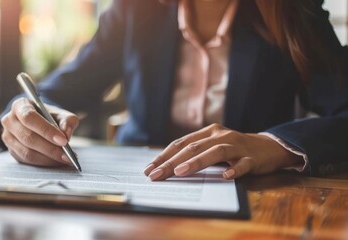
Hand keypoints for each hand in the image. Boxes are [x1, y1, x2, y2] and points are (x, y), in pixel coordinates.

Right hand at [1, 97, 78, 166]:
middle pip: (28, 137)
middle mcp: (9, 121)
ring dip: (48, 158)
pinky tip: (57, 161)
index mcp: (20, 106)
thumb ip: (67, 121)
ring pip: (27, 152)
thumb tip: (66, 134)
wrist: (38, 122)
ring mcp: (8, 137)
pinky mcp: (12, 151)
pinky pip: (28, 161)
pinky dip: (44, 163)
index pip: (30, 118)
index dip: (46, 130)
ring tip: (65, 159)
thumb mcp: (60, 114)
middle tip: (67, 155)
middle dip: (50, 148)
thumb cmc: (49, 116)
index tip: (63, 140)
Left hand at [144, 124, 302, 179]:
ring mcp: (237, 146)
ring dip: (196, 162)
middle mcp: (220, 136)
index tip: (149, 168)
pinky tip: (226, 176)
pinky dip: (235, 169)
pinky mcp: (252, 158)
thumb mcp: (213, 146)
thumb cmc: (235, 149)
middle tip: (156, 174)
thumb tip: (168, 168)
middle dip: (172, 162)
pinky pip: (243, 164)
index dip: (164, 155)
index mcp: (208, 132)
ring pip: (215, 152)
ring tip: (180, 172)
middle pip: (193, 148)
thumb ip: (195, 153)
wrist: (270, 147)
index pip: (181, 143)